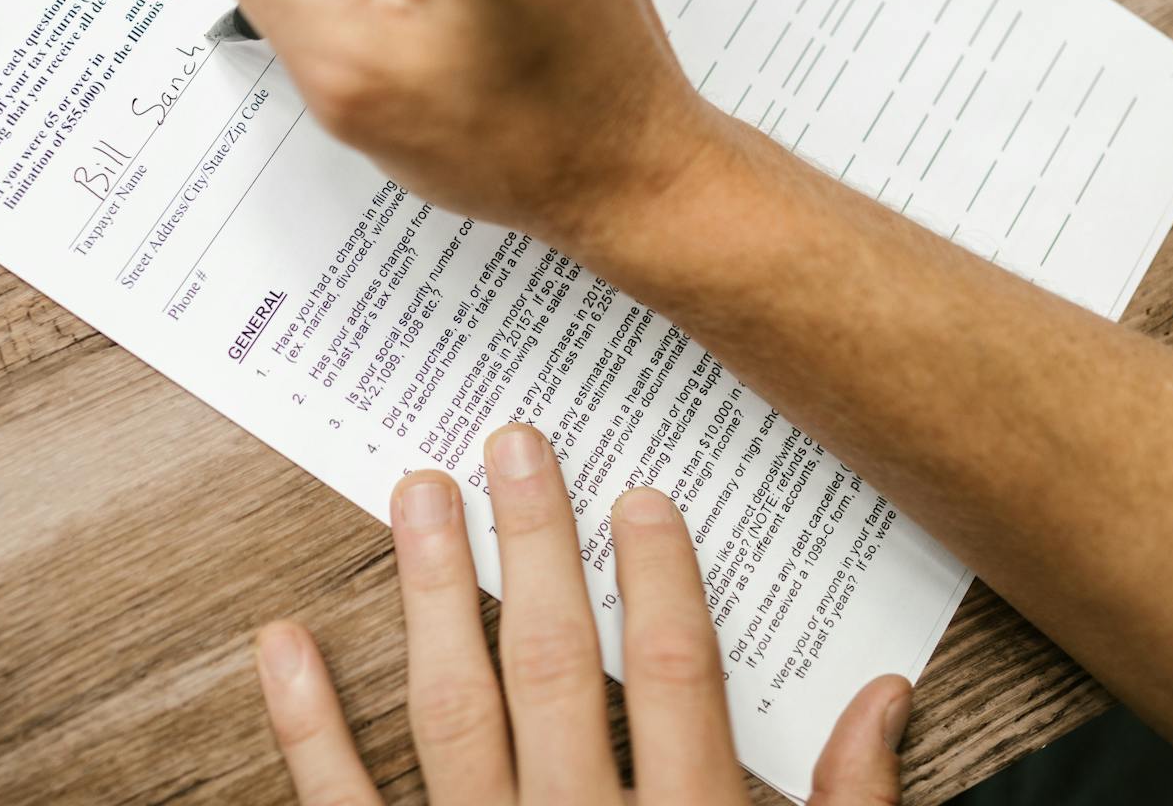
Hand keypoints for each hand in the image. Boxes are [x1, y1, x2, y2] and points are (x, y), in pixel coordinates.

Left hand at [253, 422, 911, 803]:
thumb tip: (888, 695)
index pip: (680, 681)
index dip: (662, 580)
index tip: (640, 492)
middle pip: (557, 668)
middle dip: (536, 549)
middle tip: (511, 445)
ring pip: (452, 713)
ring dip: (429, 597)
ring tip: (415, 494)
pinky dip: (306, 727)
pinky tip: (283, 641)